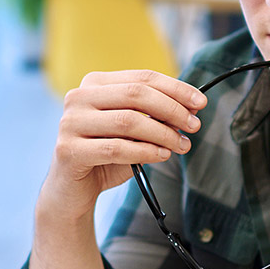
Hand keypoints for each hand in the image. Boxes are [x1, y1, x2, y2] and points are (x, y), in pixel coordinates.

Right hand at [40, 70, 206, 219]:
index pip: (142, 78)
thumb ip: (156, 117)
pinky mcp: (69, 150)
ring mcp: (70, 123)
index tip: (200, 102)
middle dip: (172, 109)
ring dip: (163, 133)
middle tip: (194, 125)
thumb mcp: (134, 133)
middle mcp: (78, 97)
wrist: (71, 190)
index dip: (175, 88)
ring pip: (128, 121)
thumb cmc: (106, 156)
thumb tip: (191, 108)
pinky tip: (162, 156)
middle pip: (136, 94)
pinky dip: (145, 152)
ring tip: (182, 145)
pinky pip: (116, 148)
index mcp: (94, 84)